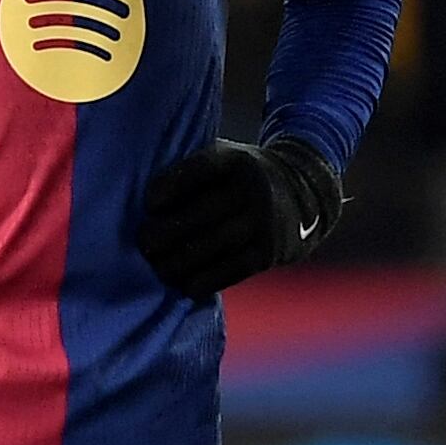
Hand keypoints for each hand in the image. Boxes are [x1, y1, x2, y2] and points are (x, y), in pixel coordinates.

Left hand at [135, 134, 342, 298]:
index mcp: (236, 161)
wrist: (305, 192)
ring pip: (213, 245)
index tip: (149, 203)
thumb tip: (141, 203)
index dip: (171, 186)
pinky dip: (205, 280)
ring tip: (158, 268)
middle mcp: (253, 189)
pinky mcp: (269, 251)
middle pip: (201, 213)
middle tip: (143, 244)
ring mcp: (264, 221)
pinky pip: (232, 270)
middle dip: (165, 232)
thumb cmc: (241, 180)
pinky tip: (184, 285)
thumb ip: (192, 171)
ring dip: (179, 262)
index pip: (200, 170)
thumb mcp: (226, 159)